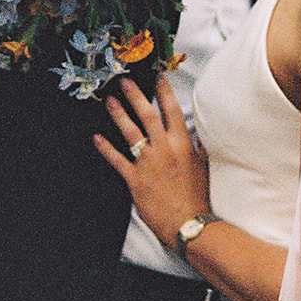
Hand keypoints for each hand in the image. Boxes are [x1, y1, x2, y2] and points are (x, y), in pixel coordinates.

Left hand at [94, 76, 210, 253]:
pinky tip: (97, 138)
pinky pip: (117, 159)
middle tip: (126, 82)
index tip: (157, 78)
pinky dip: (106, 148)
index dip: (164, 92)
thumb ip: (196, 146)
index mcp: (183, 144)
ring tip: (111, 101)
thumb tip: (193, 131)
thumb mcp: (202, 166)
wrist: (188, 222)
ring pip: (130, 132)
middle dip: (136, 96)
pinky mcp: (135, 179)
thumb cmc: (197, 197)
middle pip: (148, 115)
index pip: (172, 111)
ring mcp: (148, 163)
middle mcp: (164, 149)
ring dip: (119, 114)